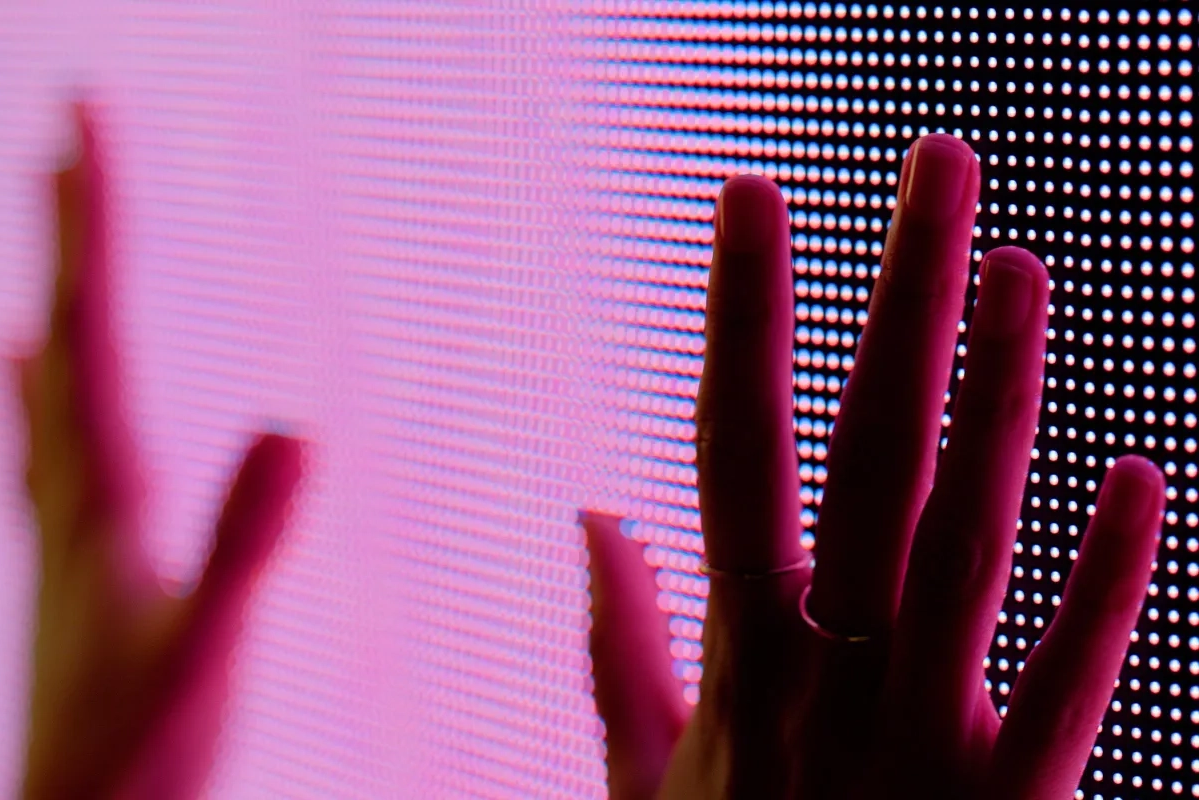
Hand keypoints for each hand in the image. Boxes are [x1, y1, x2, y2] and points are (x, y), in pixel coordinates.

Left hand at [16, 102, 305, 799]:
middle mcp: (72, 502)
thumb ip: (249, 544)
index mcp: (108, 503)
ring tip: (42, 225)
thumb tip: (294, 421)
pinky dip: (27, 392)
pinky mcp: (71, 567)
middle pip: (68, 337)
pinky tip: (10, 367)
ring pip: (52, 386)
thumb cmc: (142, 763)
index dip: (94, 225)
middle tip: (71, 133)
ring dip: (56, 295)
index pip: (99, 334)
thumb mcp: (211, 654)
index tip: (86, 121)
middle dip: (73, 231)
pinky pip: (42, 451)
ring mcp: (63, 535)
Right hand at [583, 134, 1166, 799]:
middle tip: (938, 166)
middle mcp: (829, 669)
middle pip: (868, 452)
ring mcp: (922, 732)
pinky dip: (1103, 582)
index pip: (734, 443)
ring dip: (999, 397)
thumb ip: (620, 635)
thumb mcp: (644, 762)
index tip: (752, 198)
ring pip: (965, 537)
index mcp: (742, 648)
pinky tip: (1138, 477)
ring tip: (1024, 269)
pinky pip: (1065, 683)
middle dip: (902, 299)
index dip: (744, 314)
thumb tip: (591, 513)